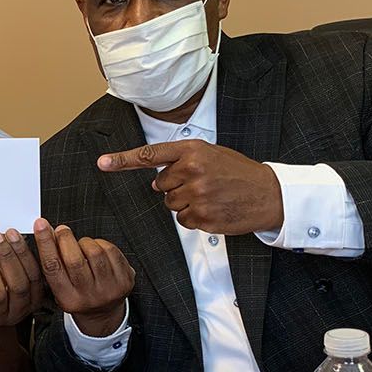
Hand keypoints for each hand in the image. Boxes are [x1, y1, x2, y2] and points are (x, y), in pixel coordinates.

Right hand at [32, 219, 134, 335]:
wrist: (103, 312)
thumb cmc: (78, 294)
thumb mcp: (60, 284)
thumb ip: (53, 261)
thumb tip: (48, 231)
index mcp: (68, 299)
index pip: (52, 267)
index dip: (45, 243)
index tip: (41, 225)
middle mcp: (89, 296)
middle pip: (74, 260)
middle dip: (65, 238)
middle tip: (62, 230)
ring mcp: (109, 289)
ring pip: (94, 252)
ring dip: (84, 241)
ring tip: (81, 245)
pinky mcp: (125, 280)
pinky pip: (111, 251)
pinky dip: (100, 243)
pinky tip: (97, 249)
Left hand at [98, 140, 283, 234]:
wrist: (269, 194)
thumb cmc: (239, 173)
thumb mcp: (212, 154)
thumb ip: (183, 161)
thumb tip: (155, 181)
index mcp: (193, 150)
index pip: (150, 154)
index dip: (123, 160)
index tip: (102, 163)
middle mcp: (192, 170)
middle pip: (160, 186)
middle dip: (176, 187)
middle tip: (203, 185)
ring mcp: (197, 195)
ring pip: (171, 205)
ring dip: (186, 204)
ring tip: (211, 197)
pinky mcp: (202, 216)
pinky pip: (183, 221)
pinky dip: (195, 218)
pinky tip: (214, 210)